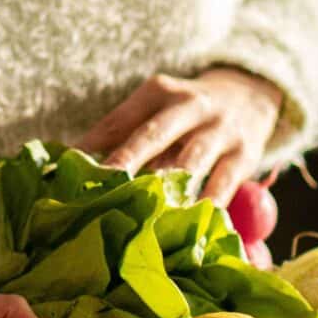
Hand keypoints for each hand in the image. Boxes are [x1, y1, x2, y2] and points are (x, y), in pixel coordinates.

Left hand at [75, 67, 284, 210]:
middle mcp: (189, 105)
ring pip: (189, 161)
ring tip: (145, 215)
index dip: (92, 144)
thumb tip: (69, 166)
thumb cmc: (184, 113)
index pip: (120, 120)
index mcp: (158, 91)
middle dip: (127, 161)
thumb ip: (119, 133)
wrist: (248, 96)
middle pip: (153, 135)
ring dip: (166, 189)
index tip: (68, 170)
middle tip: (104, 186)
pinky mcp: (244, 154)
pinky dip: (207, 206)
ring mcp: (219, 129)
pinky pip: (224, 184)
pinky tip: (191, 226)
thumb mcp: (155, 109)